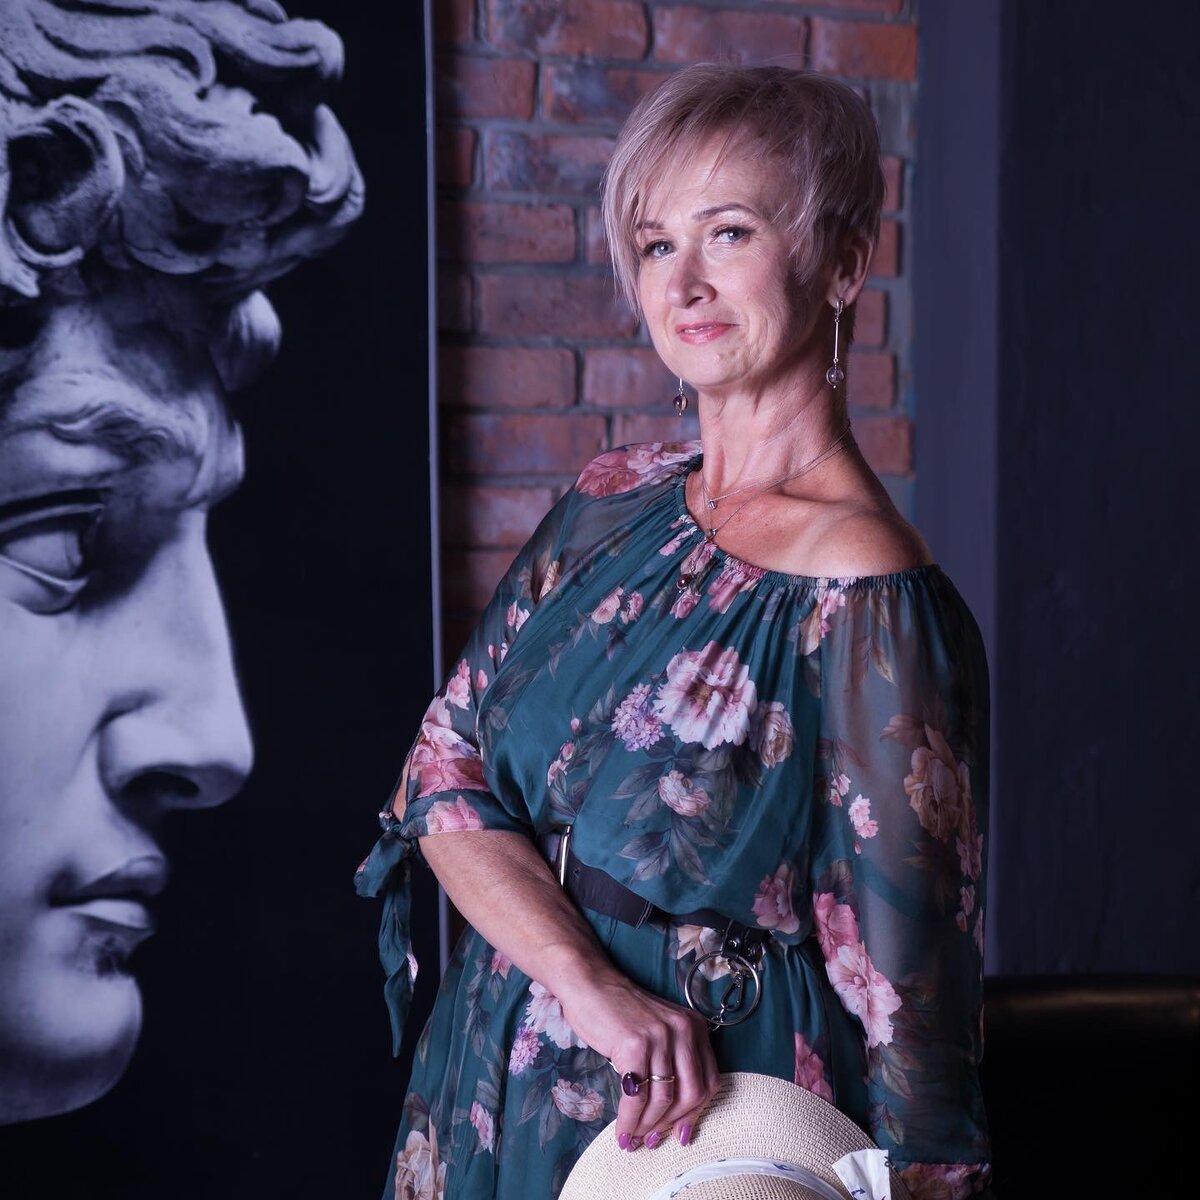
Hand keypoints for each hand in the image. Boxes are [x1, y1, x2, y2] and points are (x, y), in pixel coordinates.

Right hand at [558, 968, 720, 1150]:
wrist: (589, 983)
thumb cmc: (619, 1010)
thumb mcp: (659, 1029)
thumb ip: (673, 1060)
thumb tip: (674, 1113)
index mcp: (694, 1026)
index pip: (709, 1080)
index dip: (696, 1112)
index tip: (682, 1133)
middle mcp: (683, 1030)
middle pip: (692, 1093)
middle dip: (673, 1123)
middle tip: (654, 1139)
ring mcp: (660, 1036)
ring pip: (664, 1099)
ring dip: (649, 1126)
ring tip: (635, 1138)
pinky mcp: (635, 1045)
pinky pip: (637, 1096)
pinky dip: (630, 1120)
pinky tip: (622, 1131)